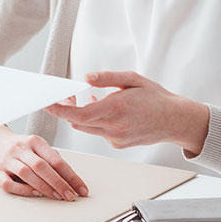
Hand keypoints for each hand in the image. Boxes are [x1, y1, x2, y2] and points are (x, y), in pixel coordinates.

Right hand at [0, 125, 87, 200]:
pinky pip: (9, 183)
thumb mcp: (34, 144)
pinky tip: (34, 193)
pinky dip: (23, 190)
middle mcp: (20, 148)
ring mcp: (7, 159)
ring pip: (27, 174)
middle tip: (70, 196)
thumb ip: (50, 157)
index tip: (81, 189)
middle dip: (59, 183)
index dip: (70, 176)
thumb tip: (69, 175)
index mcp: (33, 141)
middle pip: (42, 166)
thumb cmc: (16, 145)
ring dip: (44, 187)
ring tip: (56, 196)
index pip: (55, 159)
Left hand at [45, 71, 208, 154]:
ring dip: (80, 114)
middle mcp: (113, 127)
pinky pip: (97, 132)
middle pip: (77, 121)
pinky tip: (101, 109)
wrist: (176, 120)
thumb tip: (85, 77)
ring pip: (86, 127)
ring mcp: (115, 138)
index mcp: (115, 109)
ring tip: (86, 98)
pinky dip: (93, 120)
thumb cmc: (155, 97)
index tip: (46, 103)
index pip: (78, 114)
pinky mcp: (118, 144)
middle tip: (66, 95)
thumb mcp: (132, 79)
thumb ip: (107, 78)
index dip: (59, 110)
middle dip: (66, 108)